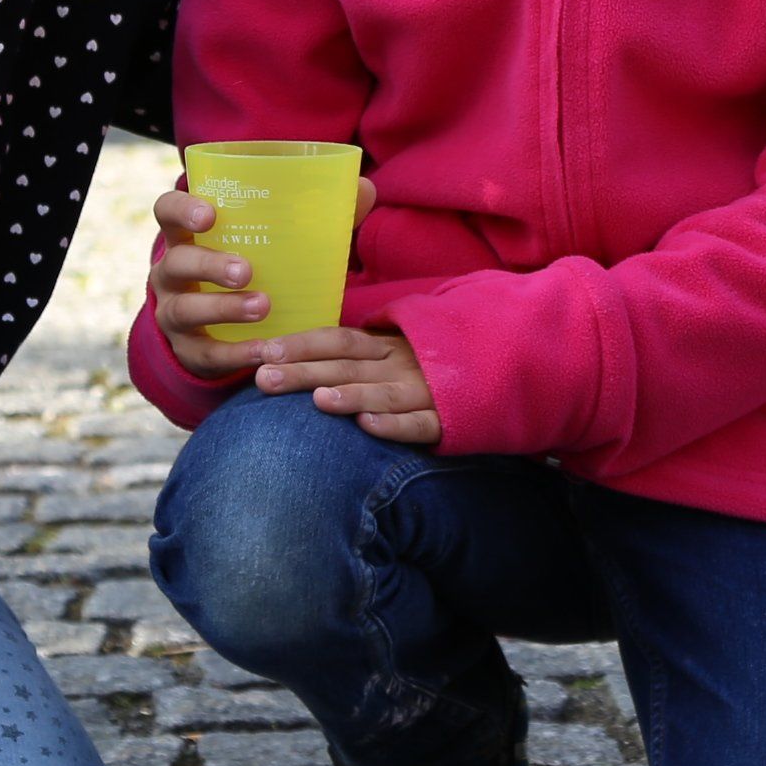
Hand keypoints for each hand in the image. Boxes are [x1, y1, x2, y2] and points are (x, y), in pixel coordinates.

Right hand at [150, 179, 377, 376]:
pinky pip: (205, 353)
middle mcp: (173, 272)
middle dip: (209, 264)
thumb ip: (318, 215)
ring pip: (185, 310)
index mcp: (190, 236)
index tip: (209, 214)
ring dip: (222, 308)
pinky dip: (234, 353)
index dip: (181, 209)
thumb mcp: (276, 242)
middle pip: (177, 262)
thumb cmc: (258, 268)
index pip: (167, 211)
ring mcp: (174, 313)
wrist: (227, 329)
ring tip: (262, 306)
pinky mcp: (189, 351)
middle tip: (247, 270)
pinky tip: (263, 350)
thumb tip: (364, 188)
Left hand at [247, 326, 436, 442]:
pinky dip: (395, 424)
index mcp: (386, 346)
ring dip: (351, 396)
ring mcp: (426, 390)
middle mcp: (401, 364)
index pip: (337, 340)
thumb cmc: (432, 366)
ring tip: (317, 401)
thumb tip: (301, 352)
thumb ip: (358, 352)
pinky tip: (369, 426)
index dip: (302, 344)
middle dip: (306, 371)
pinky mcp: (448, 418)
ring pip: (383, 393)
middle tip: (265, 378)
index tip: (263, 351)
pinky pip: (420, 423)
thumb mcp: (396, 349)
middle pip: (347, 366)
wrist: (502, 370)